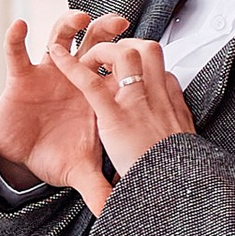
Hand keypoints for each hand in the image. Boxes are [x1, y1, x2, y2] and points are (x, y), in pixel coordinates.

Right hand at [0, 12, 131, 209]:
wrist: (22, 156)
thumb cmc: (55, 155)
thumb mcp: (81, 172)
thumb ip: (101, 189)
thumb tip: (118, 215)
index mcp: (94, 95)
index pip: (113, 71)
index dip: (123, 59)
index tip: (135, 50)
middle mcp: (73, 77)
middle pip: (94, 43)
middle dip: (106, 29)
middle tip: (120, 22)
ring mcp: (47, 73)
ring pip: (59, 38)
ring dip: (68, 23)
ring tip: (79, 18)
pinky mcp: (20, 77)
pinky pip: (16, 53)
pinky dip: (16, 38)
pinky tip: (19, 27)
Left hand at [46, 29, 193, 182]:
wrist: (174, 191)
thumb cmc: (172, 175)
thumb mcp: (178, 148)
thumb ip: (168, 133)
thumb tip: (163, 138)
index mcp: (172, 104)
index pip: (161, 68)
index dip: (142, 63)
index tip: (128, 70)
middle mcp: (158, 97)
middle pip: (149, 49)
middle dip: (126, 44)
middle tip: (107, 57)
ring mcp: (138, 104)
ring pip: (125, 55)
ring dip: (103, 50)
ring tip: (88, 60)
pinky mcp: (116, 117)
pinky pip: (92, 83)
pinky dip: (71, 66)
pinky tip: (56, 56)